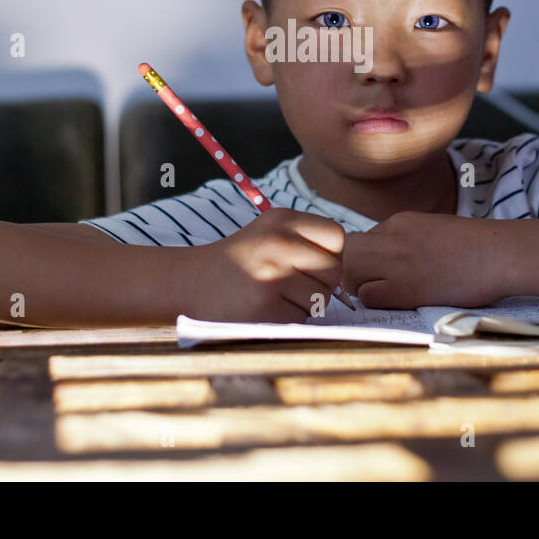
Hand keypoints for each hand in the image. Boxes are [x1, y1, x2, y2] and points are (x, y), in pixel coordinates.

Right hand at [188, 208, 344, 321]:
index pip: (337, 237)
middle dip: (321, 284)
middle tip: (292, 285)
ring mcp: (271, 275)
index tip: (310, 264)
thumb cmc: (240, 261)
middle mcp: (278, 243)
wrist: (190, 282)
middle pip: (334, 271)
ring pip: (320, 298)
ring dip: (304, 305)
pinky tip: (264, 308)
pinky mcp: (264, 307)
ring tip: (274, 295)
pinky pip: (300, 318)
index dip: (331, 255)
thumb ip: (308, 244)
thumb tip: (348, 278)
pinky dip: (287, 319)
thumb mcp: (270, 233)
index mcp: (282, 219)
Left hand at [341, 212, 508, 308]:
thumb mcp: (431, 229)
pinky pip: (368, 297)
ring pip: (351, 273)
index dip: (361, 258)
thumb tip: (380, 261)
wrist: (499, 255)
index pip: (360, 239)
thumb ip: (403, 239)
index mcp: (400, 220)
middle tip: (372, 284)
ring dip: (362, 287)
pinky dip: (378, 302)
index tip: (375, 271)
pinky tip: (402, 302)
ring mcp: (397, 260)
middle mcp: (392, 236)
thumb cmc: (474, 247)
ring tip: (390, 294)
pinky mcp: (405, 287)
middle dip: (351, 270)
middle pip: (347, 251)